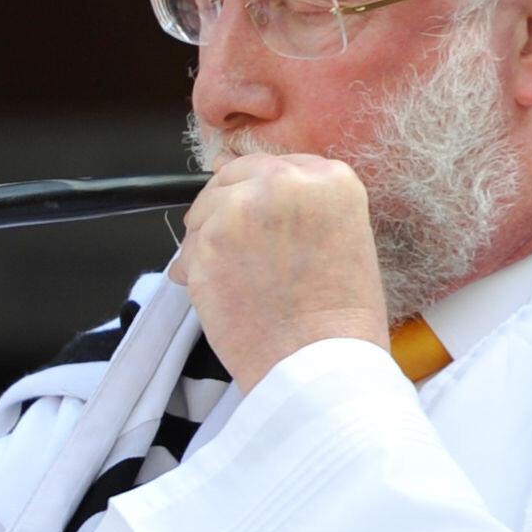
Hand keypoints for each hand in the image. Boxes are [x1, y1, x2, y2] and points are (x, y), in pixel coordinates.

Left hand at [171, 151, 389, 390]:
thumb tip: (225, 169)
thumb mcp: (344, 237)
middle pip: (234, 177)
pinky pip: (188, 248)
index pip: (277, 166)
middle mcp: (283, 183)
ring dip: (210, 239)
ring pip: (205, 210)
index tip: (265, 222)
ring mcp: (239, 210)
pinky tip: (222, 294)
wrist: (320, 364)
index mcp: (330, 179)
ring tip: (238, 278)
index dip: (264, 196)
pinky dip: (195, 270)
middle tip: (243, 252)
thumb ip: (299, 203)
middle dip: (231, 209)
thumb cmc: (340, 317)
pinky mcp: (205, 244)